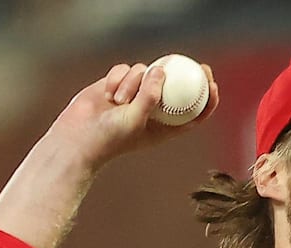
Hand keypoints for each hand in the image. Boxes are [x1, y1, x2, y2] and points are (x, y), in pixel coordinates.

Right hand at [48, 59, 221, 169]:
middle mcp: (153, 109)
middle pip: (176, 86)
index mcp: (164, 126)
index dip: (206, 99)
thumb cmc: (110, 137)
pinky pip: (125, 69)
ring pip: (146, 72)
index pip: (193, 112)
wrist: (78, 138)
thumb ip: (150, 96)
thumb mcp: (135, 119)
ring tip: (118, 101)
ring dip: (133, 83)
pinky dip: (117, 78)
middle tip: (196, 65)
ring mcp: (135, 94)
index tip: (212, 84)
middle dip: (187, 73)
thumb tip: (161, 70)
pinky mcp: (118, 84)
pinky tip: (107, 94)